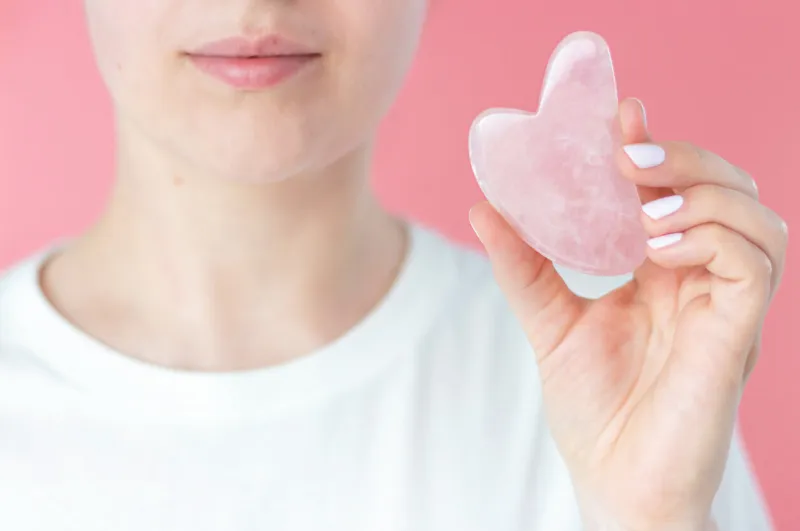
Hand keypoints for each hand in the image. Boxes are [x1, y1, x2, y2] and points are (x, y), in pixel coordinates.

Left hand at [469, 98, 787, 529]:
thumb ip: (524, 266)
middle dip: (681, 157)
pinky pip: (755, 263)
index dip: (656, 144)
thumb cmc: (594, 411)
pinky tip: (658, 248)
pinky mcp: (738, 333)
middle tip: (626, 153)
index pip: (677, 189)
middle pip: (726, 188)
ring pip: (754, 216)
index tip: (618, 113)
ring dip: (700, 192)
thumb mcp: (549, 323)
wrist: (615, 484)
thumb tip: (482, 208)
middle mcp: (703, 280)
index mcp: (665, 271)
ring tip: (642, 208)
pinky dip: (711, 238)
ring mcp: (726, 305)